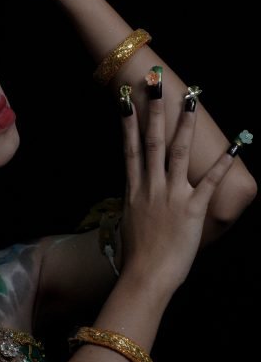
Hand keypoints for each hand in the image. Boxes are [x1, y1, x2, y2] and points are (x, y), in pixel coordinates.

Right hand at [119, 95, 234, 293]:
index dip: (128, 123)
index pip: (130, 149)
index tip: (126, 100)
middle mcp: (151, 187)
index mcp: (135, 190)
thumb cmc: (137, 257)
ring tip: (191, 99)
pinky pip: (210, 182)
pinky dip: (223, 164)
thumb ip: (135, 205)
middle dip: (154, 111)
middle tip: (155, 84)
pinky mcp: (192, 209)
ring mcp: (172, 196)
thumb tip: (136, 199)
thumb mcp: (129, 224)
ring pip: (178, 152)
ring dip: (185, 124)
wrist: (145, 276)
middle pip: (152, 141)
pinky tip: (235, 147)